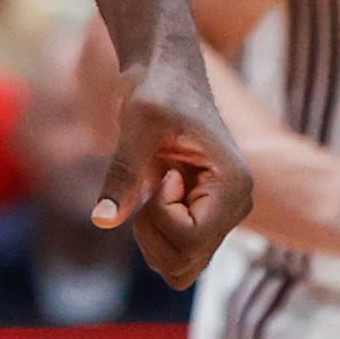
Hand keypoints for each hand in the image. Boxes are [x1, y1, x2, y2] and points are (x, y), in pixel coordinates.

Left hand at [92, 52, 252, 287]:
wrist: (166, 71)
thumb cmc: (156, 88)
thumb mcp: (136, 125)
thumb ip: (123, 174)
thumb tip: (102, 221)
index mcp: (234, 184)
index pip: (191, 240)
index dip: (159, 214)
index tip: (162, 171)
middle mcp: (237, 206)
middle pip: (185, 264)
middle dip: (153, 232)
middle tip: (151, 183)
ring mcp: (222, 215)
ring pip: (180, 267)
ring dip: (153, 236)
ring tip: (153, 186)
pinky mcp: (205, 216)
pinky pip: (176, 254)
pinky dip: (154, 234)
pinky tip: (156, 192)